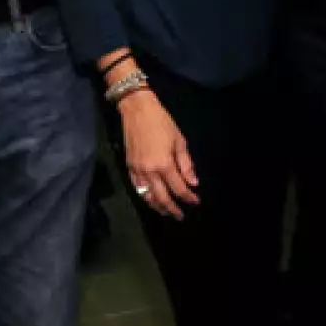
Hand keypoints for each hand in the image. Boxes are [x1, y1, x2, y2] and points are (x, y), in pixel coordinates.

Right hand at [118, 90, 198, 219]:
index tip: (195, 201)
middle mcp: (150, 172)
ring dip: (158, 206)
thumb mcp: (179, 140)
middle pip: (162, 197)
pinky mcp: (129, 167)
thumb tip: (193, 183)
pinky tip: (151, 199)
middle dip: (173, 208)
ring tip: (167, 212)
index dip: (188, 197)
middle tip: (181, 215)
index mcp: (164, 164)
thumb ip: (186, 164)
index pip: (178, 188)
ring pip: (147, 196)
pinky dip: (145, 197)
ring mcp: (137, 171)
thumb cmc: (162, 122)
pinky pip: (137, 188)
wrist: (137, 110)